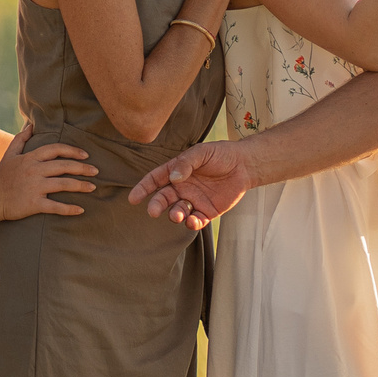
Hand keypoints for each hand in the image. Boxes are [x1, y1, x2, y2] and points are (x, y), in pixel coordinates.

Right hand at [0, 121, 96, 219]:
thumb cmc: (2, 176)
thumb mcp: (9, 155)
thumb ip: (20, 139)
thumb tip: (30, 125)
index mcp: (30, 158)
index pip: (55, 149)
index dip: (72, 150)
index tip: (85, 155)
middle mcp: (34, 171)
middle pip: (64, 166)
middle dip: (82, 168)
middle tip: (96, 171)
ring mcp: (34, 188)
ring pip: (63, 184)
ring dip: (80, 186)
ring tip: (93, 187)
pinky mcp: (34, 204)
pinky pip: (55, 206)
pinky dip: (69, 209)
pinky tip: (80, 210)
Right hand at [127, 140, 253, 228]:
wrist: (244, 165)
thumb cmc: (220, 154)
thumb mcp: (201, 152)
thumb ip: (186, 164)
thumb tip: (173, 178)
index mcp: (176, 172)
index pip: (155, 180)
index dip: (143, 188)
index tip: (133, 198)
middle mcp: (182, 188)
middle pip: (163, 199)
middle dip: (156, 205)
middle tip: (152, 211)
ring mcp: (194, 201)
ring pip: (178, 211)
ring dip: (175, 215)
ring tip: (177, 215)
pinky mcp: (207, 212)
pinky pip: (196, 221)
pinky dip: (192, 224)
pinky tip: (193, 221)